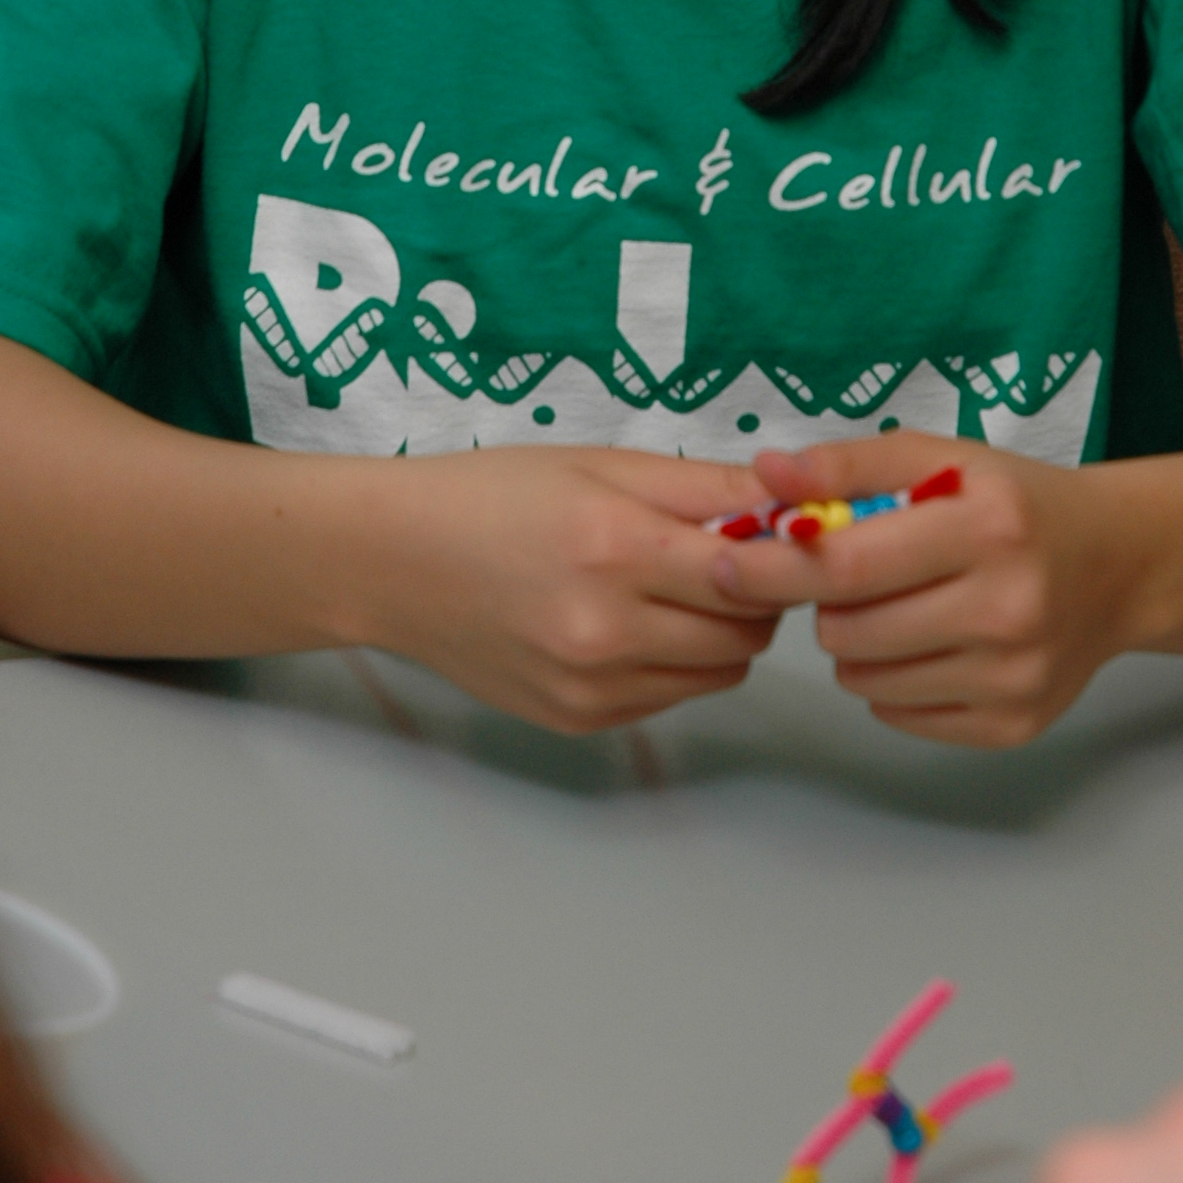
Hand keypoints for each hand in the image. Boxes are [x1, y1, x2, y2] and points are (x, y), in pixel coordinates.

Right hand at [374, 445, 780, 733]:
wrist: (391, 561)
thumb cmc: (493, 494)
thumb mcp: (599, 463)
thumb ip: (702, 488)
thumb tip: (791, 501)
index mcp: (617, 548)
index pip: (752, 574)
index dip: (782, 555)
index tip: (784, 535)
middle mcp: (607, 630)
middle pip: (746, 633)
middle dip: (756, 595)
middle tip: (727, 557)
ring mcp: (591, 686)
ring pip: (718, 674)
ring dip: (720, 634)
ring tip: (674, 589)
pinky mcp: (578, 719)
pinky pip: (670, 697)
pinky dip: (674, 663)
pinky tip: (630, 622)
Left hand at [711, 432, 1138, 745]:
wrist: (1118, 566)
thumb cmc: (1016, 504)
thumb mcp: (944, 458)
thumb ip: (850, 464)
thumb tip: (767, 475)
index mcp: (987, 528)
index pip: (848, 566)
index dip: (773, 568)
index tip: (723, 565)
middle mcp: (1008, 607)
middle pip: (849, 632)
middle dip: (826, 604)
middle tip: (855, 577)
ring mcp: (1014, 676)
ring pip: (865, 680)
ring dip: (856, 645)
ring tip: (898, 605)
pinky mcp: (1014, 725)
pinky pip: (900, 715)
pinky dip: (892, 682)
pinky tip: (929, 642)